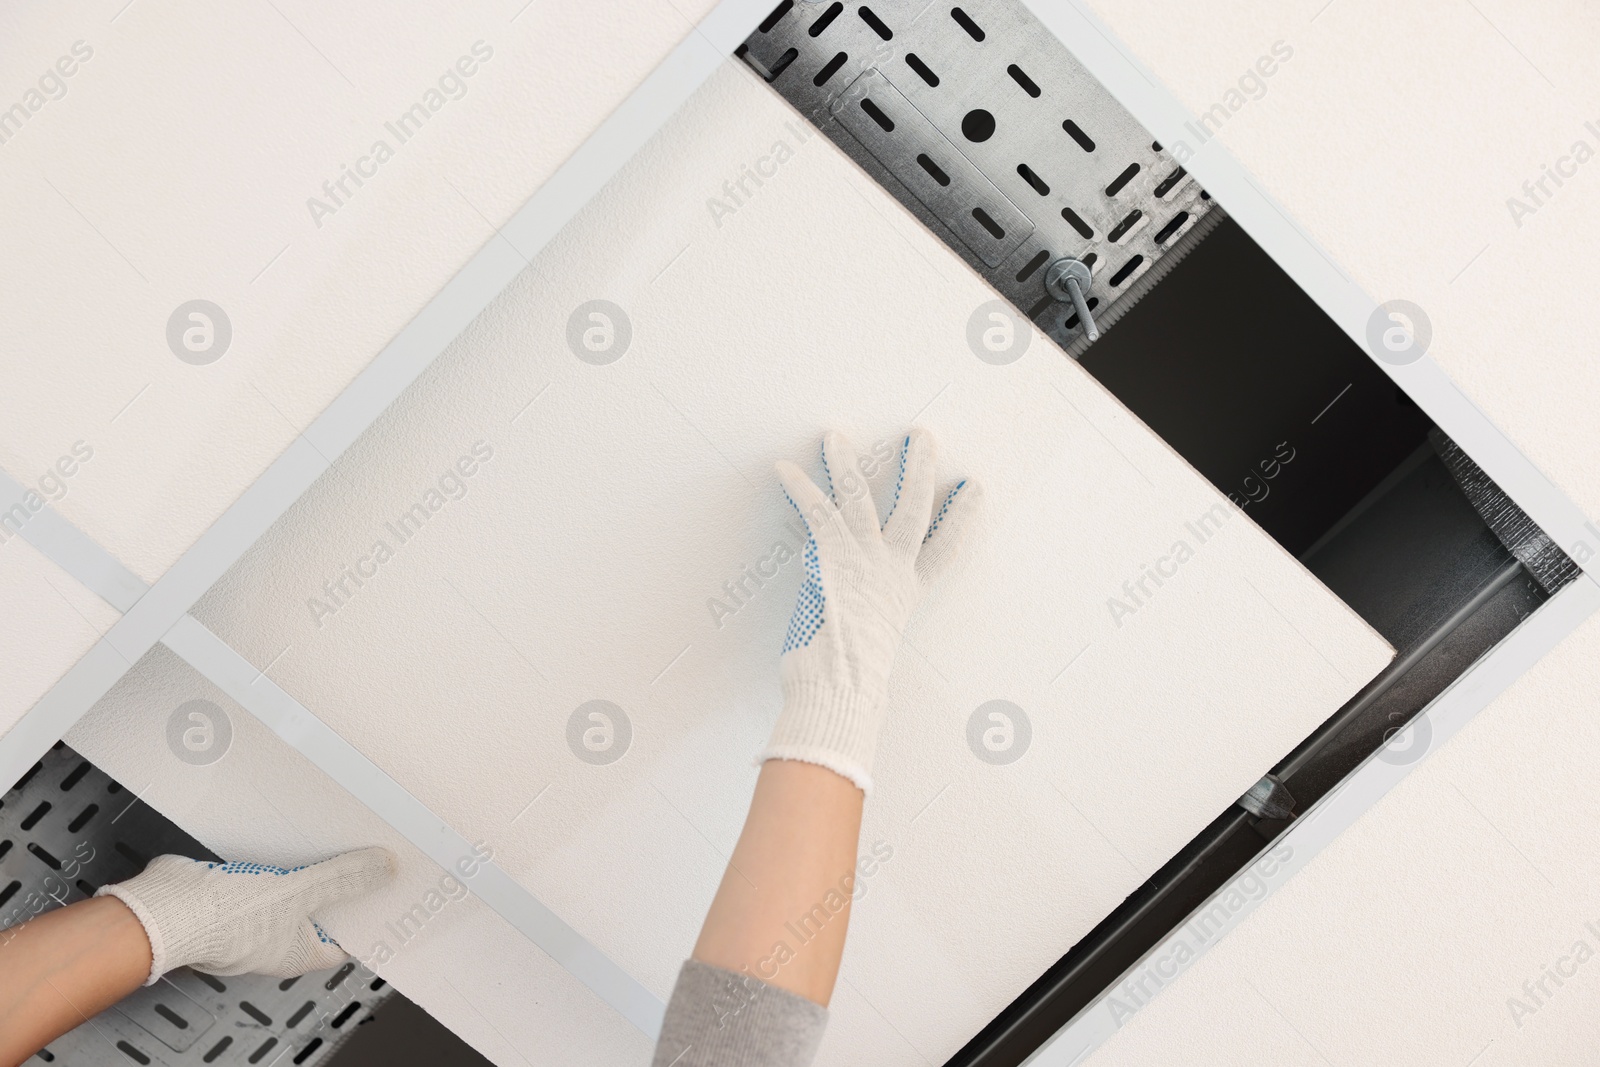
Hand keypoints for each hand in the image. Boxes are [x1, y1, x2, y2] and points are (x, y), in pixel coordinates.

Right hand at [97, 847, 393, 983]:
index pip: (344, 941)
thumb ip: (343, 879)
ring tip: (338, 838)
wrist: (164, 908)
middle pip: (320, 910)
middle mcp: (275, 939)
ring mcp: (252, 916)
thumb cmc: (223, 921)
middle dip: (342, 885)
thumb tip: (383, 869)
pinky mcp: (232, 892)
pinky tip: (294, 834)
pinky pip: (267, 873)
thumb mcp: (299, 893)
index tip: (386, 892)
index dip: (366, 917)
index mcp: (296, 953)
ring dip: (311, 866)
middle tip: (367, 857)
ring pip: (292, 889)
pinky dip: (281, 856)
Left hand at [760, 429, 979, 792]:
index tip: (973, 489)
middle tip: (923, 436)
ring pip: (860, 497)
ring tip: (835, 435)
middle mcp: (891, 571)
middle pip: (913, 509)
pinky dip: (799, 488)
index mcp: (905, 594)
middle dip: (919, 469)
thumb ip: (862, 625)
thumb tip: (848, 630)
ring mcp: (864, 560)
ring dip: (846, 463)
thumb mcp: (868, 646)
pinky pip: (816, 512)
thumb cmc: (848, 682)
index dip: (960, 517)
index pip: (944, 550)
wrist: (838, 688)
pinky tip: (783, 468)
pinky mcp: (833, 557)